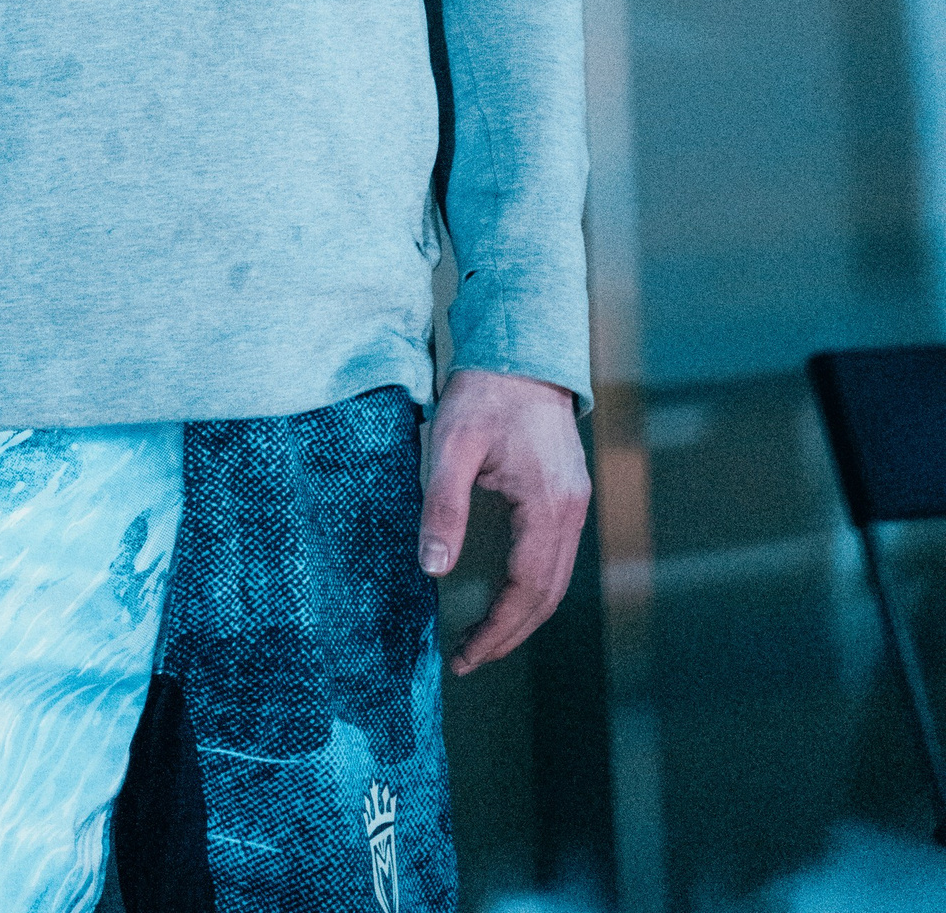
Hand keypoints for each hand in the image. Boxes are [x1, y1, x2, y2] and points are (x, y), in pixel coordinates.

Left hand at [418, 368, 589, 673]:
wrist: (522, 349)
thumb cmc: (485, 392)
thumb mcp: (452, 443)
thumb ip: (443, 506)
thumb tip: (432, 569)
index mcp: (549, 504)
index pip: (527, 590)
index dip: (496, 630)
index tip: (464, 656)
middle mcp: (571, 511)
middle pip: (547, 595)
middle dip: (509, 634)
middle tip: (467, 659)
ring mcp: (574, 503)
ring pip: (555, 580)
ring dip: (522, 615)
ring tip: (482, 639)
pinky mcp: (567, 494)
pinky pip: (553, 557)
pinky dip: (531, 587)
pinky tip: (504, 594)